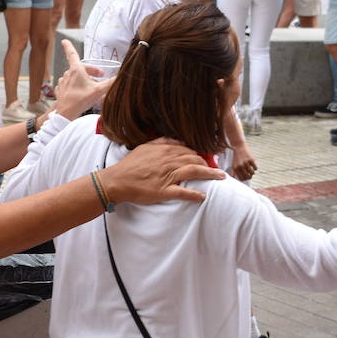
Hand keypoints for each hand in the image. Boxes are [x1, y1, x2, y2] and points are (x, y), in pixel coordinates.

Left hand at [53, 41, 110, 116]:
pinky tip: (80, 92)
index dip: (68, 46)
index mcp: (76, 70)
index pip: (72, 54)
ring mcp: (63, 83)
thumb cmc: (81, 100)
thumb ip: (110, 83)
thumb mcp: (99, 90)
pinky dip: (75, 87)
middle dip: (90, 71)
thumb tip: (120, 77)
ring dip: (83, 80)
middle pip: (79, 68)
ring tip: (90, 87)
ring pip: (74, 77)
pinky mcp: (61, 91)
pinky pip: (68, 85)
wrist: (66, 114)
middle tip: (100, 77)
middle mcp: (68, 74)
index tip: (64, 40)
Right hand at [98, 139, 224, 205]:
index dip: (200, 155)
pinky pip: (183, 192)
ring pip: (194, 172)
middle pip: (195, 160)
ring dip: (210, 175)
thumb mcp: (145, 147)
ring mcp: (167, 176)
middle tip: (216, 170)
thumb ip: (161, 142)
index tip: (206, 159)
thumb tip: (177, 140)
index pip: (188, 150)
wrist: (117, 180)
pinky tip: (203, 197)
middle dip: (208, 164)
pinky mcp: (164, 191)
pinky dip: (195, 195)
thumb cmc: (130, 165)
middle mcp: (169, 161)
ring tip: (220, 178)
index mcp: (165, 150)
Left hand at [230, 143, 256, 180]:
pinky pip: (255, 168)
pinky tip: (253, 165)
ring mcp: (246, 163)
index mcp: (236, 168)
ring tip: (251, 170)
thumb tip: (234, 178)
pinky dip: (255, 168)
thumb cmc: (236, 157)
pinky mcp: (251, 159)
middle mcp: (240, 166)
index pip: (241, 178)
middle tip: (250, 175)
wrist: (239, 147)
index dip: (244, 179)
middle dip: (249, 177)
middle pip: (247, 176)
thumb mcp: (233, 164)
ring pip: (252, 173)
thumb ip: (234, 172)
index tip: (246, 178)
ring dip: (252, 173)